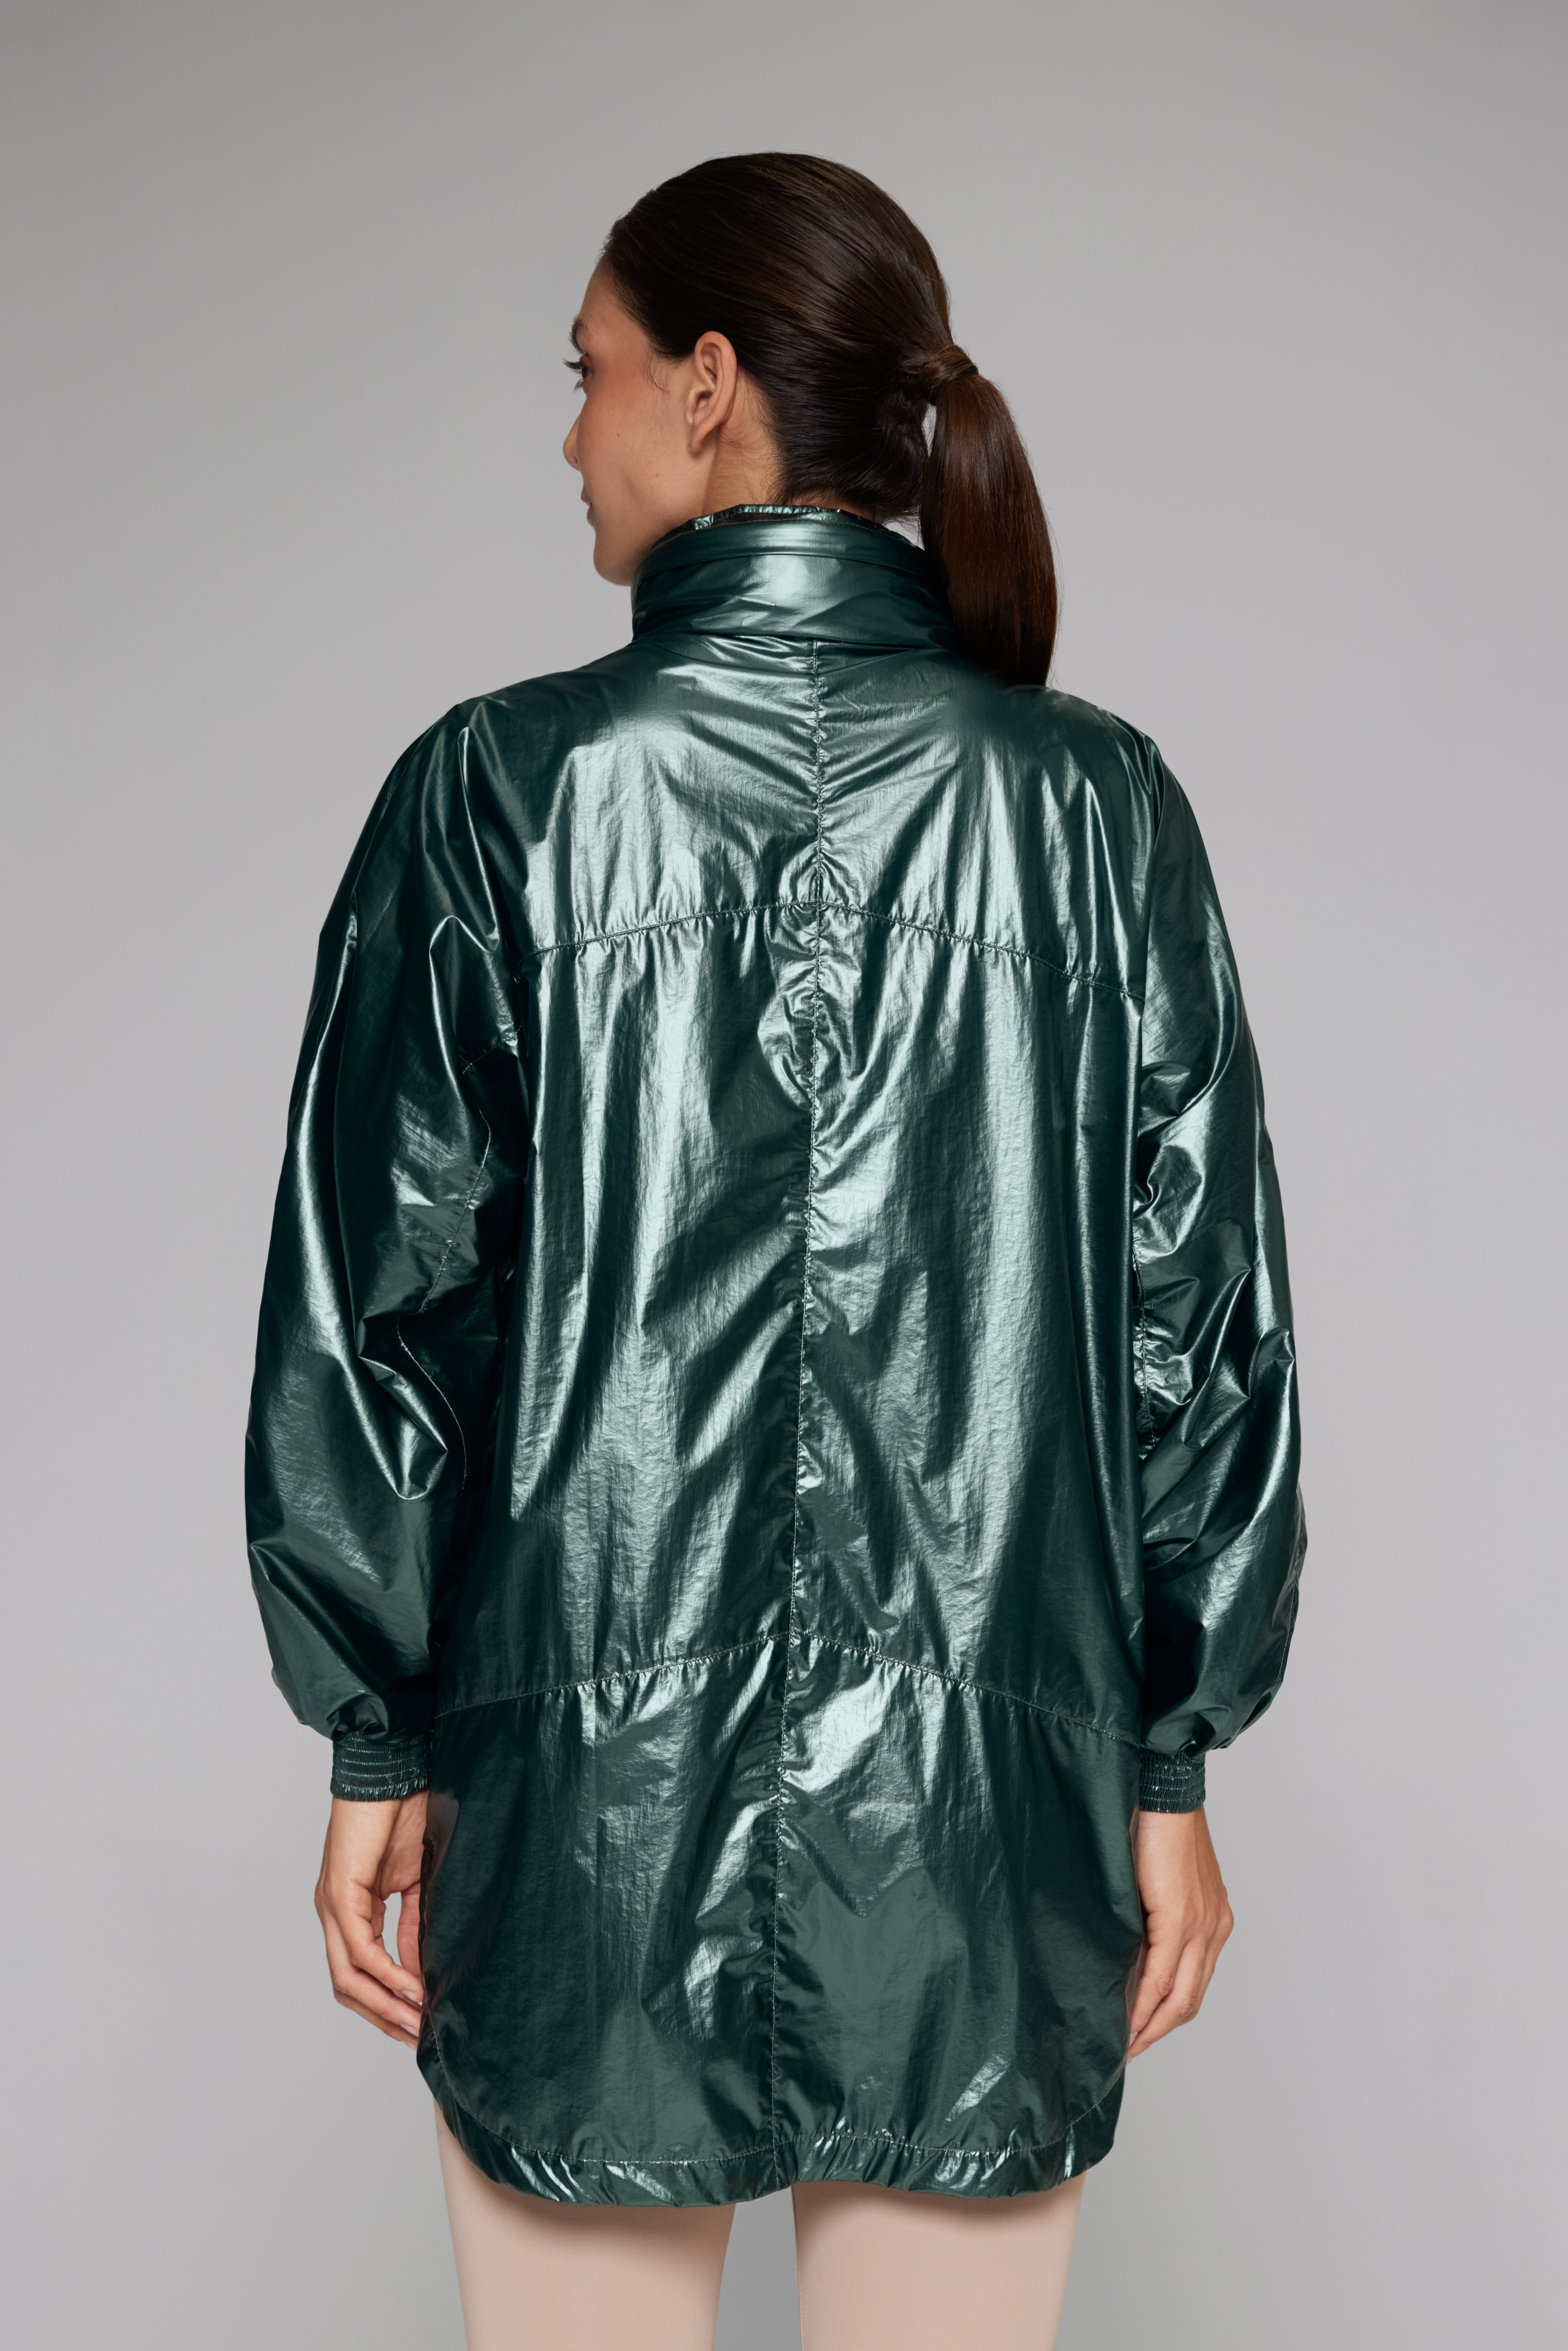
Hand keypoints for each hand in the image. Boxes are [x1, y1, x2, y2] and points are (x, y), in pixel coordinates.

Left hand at [313, 1791, 427, 2044]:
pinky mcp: (340, 1894)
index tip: (417, 2026)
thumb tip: (420, 1969)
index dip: (384, 2005)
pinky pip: (361, 1949)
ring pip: (348, 1977)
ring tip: (418, 2022)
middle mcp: (333, 1913)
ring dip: (384, 2006)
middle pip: (347, 1988)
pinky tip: (413, 1987)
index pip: (357, 1975)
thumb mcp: (414, 1882)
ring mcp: (332, 1905)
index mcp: (349, 1910)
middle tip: (417, 2038)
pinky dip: (388, 1974)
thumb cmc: (405, 1816)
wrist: (392, 1772)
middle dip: (383, 2017)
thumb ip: (413, 1925)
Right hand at [1126, 1806, 1233, 2057]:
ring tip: (1123, 2045)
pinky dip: (1144, 2002)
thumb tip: (1127, 1949)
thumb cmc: (1154, 1825)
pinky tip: (1125, 2018)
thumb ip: (1153, 1917)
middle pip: (1189, 2000)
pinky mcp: (1179, 1917)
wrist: (1162, 1789)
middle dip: (1158, 2031)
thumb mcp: (1159, 1880)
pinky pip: (1161, 1974)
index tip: (1140, 2034)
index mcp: (1213, 1921)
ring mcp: (1201, 1926)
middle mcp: (1214, 1929)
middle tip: (1128, 2051)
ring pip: (1178, 1996)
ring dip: (1151, 2026)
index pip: (1193, 1983)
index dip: (1167, 2015)